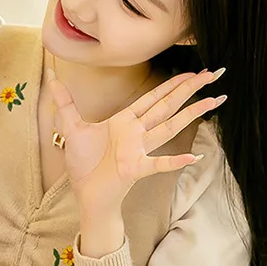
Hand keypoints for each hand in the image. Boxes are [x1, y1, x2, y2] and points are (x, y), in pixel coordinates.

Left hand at [47, 68, 225, 214]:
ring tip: (216, 101)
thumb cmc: (83, 164)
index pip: (153, 98)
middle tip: (213, 74)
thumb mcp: (71, 127)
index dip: (172, 83)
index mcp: (124, 122)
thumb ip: (64, 101)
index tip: (193, 71)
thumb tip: (51, 75)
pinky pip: (157, 164)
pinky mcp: (134, 169)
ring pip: (169, 127)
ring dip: (192, 114)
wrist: (84, 194)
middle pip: (167, 106)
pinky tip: (194, 156)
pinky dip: (174, 160)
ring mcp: (138, 151)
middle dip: (189, 89)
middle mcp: (136, 133)